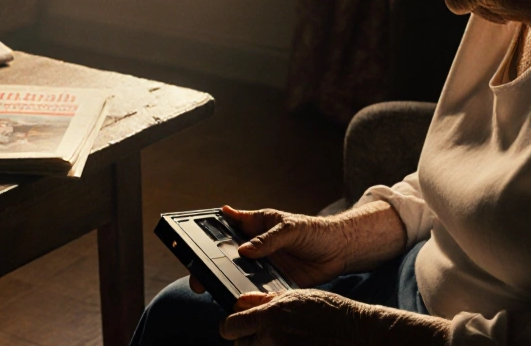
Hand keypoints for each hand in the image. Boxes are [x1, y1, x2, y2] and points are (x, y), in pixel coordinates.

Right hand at [188, 205, 348, 292]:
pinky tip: (242, 303)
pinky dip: (249, 297)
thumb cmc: (313, 230)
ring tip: (217, 292)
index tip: (191, 241)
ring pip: (238, 277)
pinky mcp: (273, 283)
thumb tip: (245, 251)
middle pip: (224, 257)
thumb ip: (268, 239)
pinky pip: (256, 292)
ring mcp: (262, 267)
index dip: (209, 233)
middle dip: (209, 267)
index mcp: (254, 227)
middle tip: (199, 278)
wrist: (339, 250)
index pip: (226, 227)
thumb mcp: (290, 228)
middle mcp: (254, 248)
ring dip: (228, 284)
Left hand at [220, 290, 450, 345]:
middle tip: (266, 334)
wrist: (360, 336)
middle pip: (241, 345)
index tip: (235, 327)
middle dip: (249, 340)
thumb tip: (242, 302)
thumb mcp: (298, 297)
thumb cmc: (332, 313)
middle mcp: (272, 339)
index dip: (231, 327)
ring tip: (285, 340)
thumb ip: (267, 300)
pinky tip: (295, 345)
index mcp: (271, 316)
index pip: (230, 327)